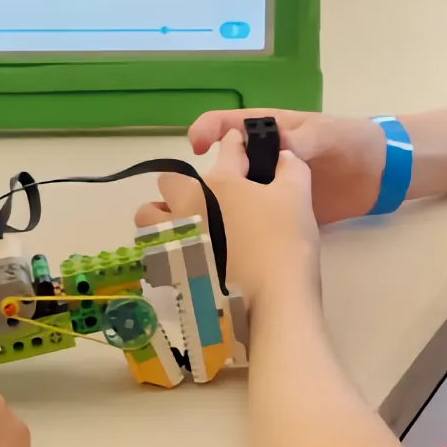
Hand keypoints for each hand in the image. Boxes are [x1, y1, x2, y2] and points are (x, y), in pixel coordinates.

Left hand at [136, 123, 321, 308]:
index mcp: (221, 181)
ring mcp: (175, 236)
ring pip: (149, 215)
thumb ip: (291, 169)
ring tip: (183, 230)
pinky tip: (183, 259)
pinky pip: (153, 251)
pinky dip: (163, 251)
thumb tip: (283, 158)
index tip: (243, 155)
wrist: (271, 300)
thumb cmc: (284, 243)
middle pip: (170, 181)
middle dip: (185, 186)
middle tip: (210, 203)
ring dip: (161, 216)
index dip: (237, 146)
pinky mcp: (169, 268)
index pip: (227, 148)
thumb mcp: (298, 196)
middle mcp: (189, 203)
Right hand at [186, 109, 386, 224]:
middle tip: (194, 200)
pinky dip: (245, 230)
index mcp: (265, 131)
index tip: (197, 149)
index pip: (226, 125)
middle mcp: (260, 160)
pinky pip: (258, 220)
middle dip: (204, 179)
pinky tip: (234, 244)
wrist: (380, 173)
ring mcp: (269, 188)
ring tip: (206, 226)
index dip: (206, 131)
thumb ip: (298, 141)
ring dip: (220, 209)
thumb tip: (273, 152)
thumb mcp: (324, 134)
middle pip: (223, 165)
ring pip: (236, 196)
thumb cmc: (350, 140)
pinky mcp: (281, 213)